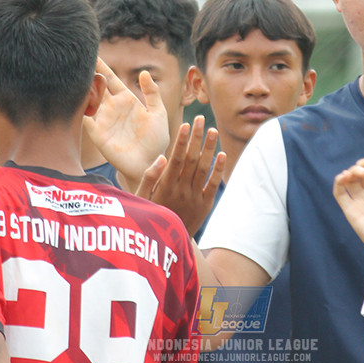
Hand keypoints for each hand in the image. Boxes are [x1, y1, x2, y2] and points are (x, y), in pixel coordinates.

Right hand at [84, 59, 168, 190]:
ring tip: (72, 73)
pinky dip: (78, 108)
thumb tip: (143, 73)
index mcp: (126, 99)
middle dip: (86, 73)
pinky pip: (85, 118)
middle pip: (95, 85)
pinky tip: (73, 97)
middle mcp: (111, 107)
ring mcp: (103, 120)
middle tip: (76, 58)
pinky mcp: (98, 134)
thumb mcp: (158, 113)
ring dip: (80, 88)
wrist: (149, 163)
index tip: (92, 53)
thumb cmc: (156, 140)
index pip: (110, 79)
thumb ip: (152, 93)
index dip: (102, 66)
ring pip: (87, 99)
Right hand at [136, 115, 223, 235]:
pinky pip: (213, 185)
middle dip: (196, 137)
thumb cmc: (150, 215)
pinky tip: (222, 154)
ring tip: (213, 130)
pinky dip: (218, 170)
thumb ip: (149, 177)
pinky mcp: (204, 205)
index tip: (186, 124)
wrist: (166, 244)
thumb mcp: (141, 198)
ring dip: (209, 148)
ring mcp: (194, 198)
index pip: (175, 159)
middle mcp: (180, 190)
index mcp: (164, 186)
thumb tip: (162, 157)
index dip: (181, 141)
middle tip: (201, 118)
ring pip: (203, 169)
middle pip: (191, 159)